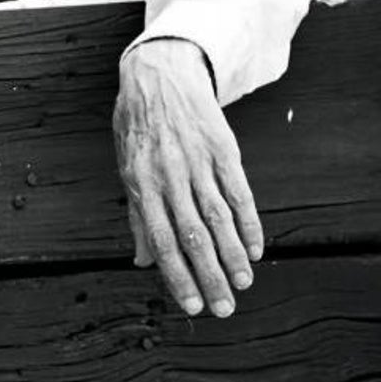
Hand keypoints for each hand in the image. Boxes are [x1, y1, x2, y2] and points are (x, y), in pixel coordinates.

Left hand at [113, 39, 262, 317]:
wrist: (160, 72)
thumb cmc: (138, 126)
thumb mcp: (126, 166)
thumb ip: (138, 214)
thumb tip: (141, 260)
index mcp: (142, 183)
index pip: (161, 239)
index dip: (177, 275)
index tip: (193, 306)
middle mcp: (170, 175)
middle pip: (192, 235)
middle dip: (209, 275)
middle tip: (225, 309)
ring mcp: (198, 161)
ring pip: (218, 217)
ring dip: (232, 255)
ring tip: (243, 285)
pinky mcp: (223, 148)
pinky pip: (239, 192)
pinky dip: (249, 222)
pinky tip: (254, 248)